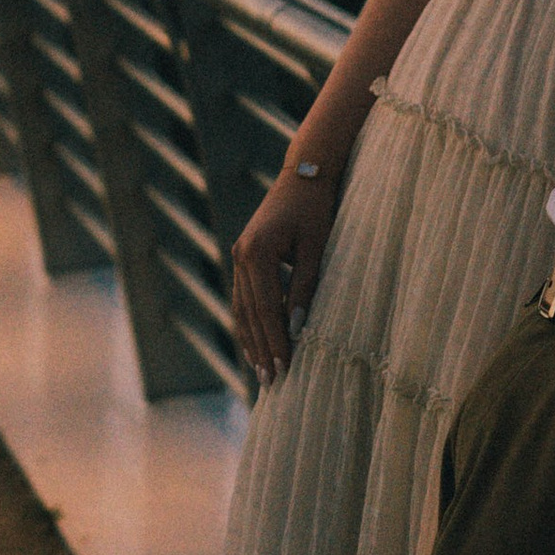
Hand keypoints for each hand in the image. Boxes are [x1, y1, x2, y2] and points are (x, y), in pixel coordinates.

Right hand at [230, 167, 341, 384]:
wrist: (305, 173)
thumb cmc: (316, 208)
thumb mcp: (315, 247)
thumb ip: (304, 286)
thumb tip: (296, 328)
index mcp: (257, 252)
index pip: (265, 308)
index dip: (274, 340)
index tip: (285, 368)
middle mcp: (241, 255)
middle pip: (250, 313)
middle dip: (261, 348)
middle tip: (272, 382)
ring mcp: (239, 256)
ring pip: (242, 309)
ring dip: (251, 341)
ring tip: (261, 372)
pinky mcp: (244, 257)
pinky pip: (243, 298)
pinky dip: (249, 323)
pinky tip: (255, 344)